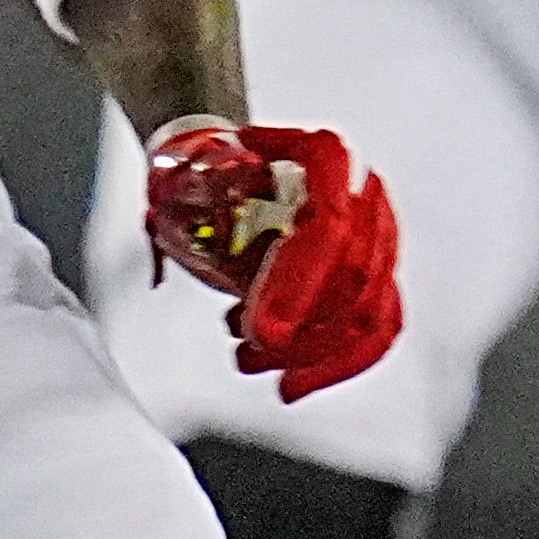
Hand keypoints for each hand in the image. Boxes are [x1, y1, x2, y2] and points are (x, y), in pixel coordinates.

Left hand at [142, 116, 402, 401]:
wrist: (226, 170)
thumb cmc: (213, 171)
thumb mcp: (192, 172)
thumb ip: (184, 196)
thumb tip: (161, 224)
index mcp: (322, 158)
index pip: (329, 229)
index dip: (299, 285)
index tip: (263, 331)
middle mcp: (359, 194)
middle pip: (354, 280)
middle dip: (303, 333)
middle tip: (250, 351)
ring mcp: (374, 237)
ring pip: (369, 313)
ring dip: (312, 354)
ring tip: (252, 361)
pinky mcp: (374, 277)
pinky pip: (377, 331)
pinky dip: (336, 364)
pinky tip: (291, 380)